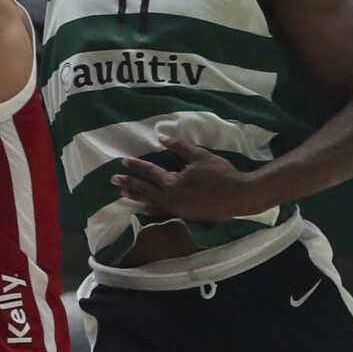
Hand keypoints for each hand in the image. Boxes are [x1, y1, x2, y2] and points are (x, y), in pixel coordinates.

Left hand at [113, 134, 256, 220]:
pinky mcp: (184, 215)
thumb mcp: (200, 155)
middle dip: (129, 183)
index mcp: (173, 183)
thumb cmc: (220, 174)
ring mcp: (177, 209)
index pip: (150, 172)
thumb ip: (179, 146)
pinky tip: (144, 210)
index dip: (137, 166)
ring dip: (137, 196)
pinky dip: (151, 210)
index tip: (123, 162)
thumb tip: (161, 136)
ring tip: (123, 193)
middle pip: (146, 189)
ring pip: (151, 202)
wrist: (238, 196)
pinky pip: (162, 213)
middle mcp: (171, 198)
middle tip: (114, 180)